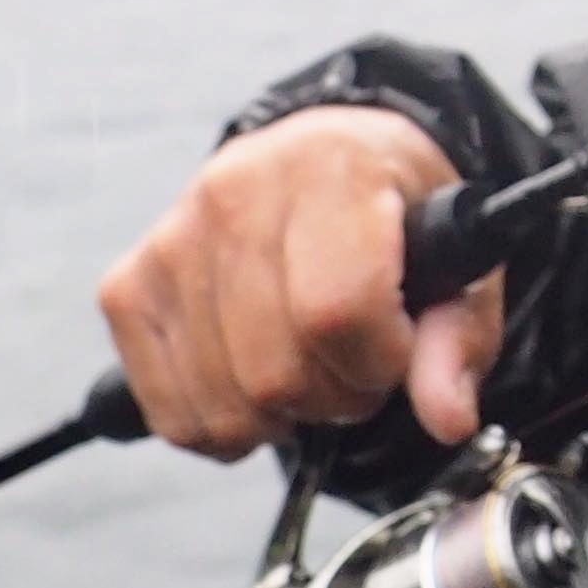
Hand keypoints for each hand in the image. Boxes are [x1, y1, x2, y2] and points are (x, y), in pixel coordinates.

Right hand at [96, 106, 502, 456]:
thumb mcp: (459, 261)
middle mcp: (238, 190)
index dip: (378, 362)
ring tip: (312, 368)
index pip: (337, 309)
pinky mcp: (129, 284)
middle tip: (357, 366)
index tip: (396, 353)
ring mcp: (173, 238)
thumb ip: (458, 341)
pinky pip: (167, 408)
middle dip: (334, 397)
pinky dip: (220, 426)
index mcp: (331, 168)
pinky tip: (256, 391)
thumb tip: (448, 419)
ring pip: (222, 400)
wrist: (328, 161)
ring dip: (280, 416)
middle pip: (275, 369)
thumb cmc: (398, 214)